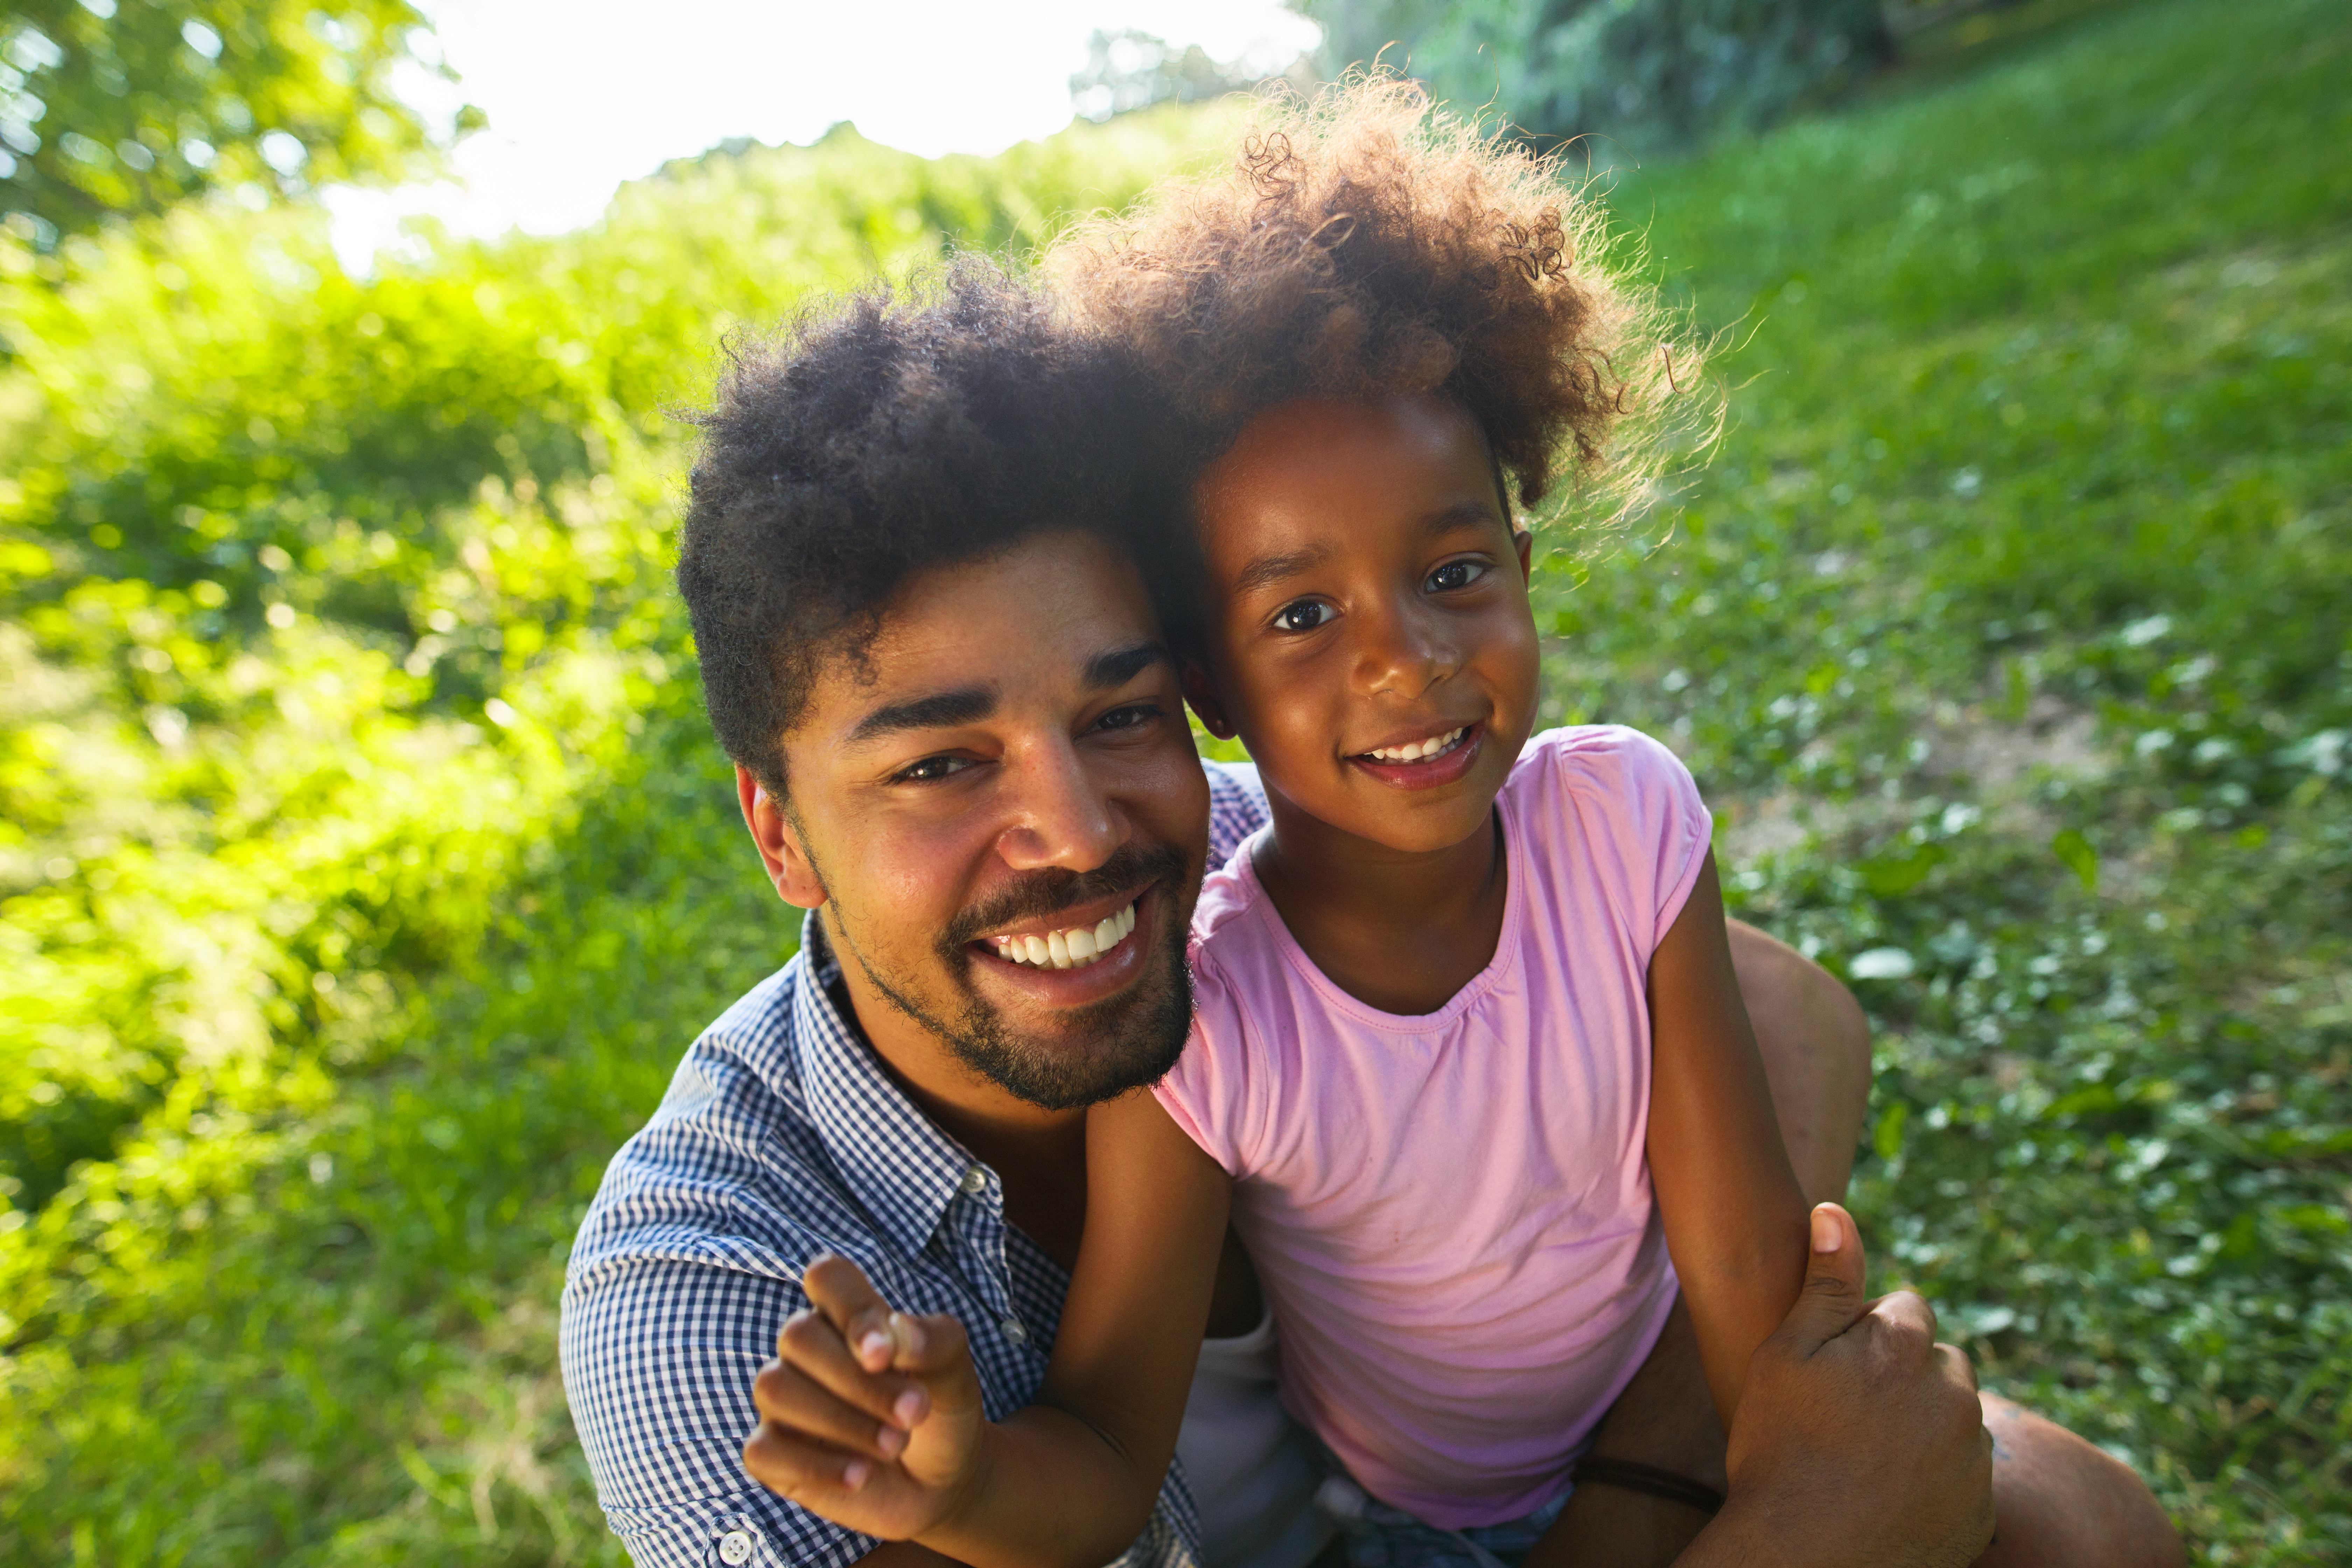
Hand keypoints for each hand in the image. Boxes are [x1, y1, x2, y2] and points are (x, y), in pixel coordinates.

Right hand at [741, 1254, 989, 1541]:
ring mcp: (784, 1400)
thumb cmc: (939, 1409)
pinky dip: (816, 1465)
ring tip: (895, 1444)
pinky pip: (763, 1451)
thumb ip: (929, 1341)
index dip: (850, 1311)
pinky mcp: (771, 1452)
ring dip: (840, 1421)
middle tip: (914, 1412)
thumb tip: (892, 1336)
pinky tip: (861, 1475)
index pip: (826, 1277)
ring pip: (774, 1388)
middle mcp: (806, 1350)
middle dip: (857, 1380)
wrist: (940, 1479)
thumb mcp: (953, 1371)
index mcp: (847, 1315)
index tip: (884, 1355)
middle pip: (797, 1336)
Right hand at [1717, 1204, 1995, 1567]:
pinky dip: (1938, 1475)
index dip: (1866, 1333)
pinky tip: (1891, 1491)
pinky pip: (1967, 1473)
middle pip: (1941, 1360)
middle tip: (1850, 1414)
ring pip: (1957, 1416)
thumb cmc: (1779, 1449)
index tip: (1835, 1369)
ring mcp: (1974, 1458)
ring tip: (1868, 1455)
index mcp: (1905, 1347)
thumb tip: (1837, 1212)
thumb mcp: (1785, 1355)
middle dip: (1906, 1374)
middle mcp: (1955, 1395)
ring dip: (1926, 1423)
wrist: (1802, 1558)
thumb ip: (1824, 1285)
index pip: (1907, 1309)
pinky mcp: (1981, 1511)